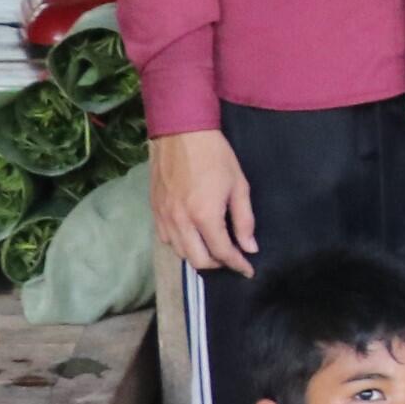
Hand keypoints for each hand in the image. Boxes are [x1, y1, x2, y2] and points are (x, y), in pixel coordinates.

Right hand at [151, 129, 258, 274]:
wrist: (180, 133)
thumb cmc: (214, 156)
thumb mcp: (238, 186)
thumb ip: (244, 220)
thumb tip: (249, 247)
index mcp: (204, 215)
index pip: (222, 252)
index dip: (238, 265)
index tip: (248, 270)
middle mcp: (181, 221)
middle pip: (197, 261)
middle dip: (217, 265)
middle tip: (231, 259)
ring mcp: (164, 216)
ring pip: (179, 252)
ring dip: (198, 256)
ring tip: (214, 249)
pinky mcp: (154, 209)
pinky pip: (166, 238)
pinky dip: (181, 245)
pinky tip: (192, 237)